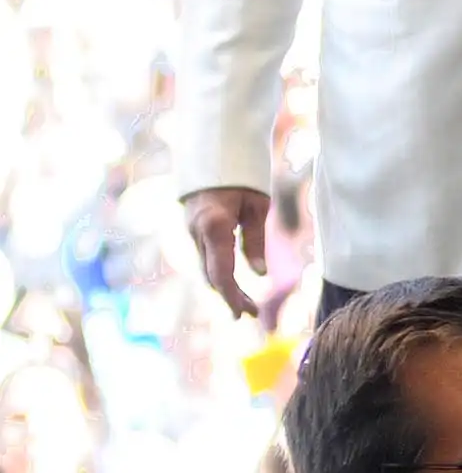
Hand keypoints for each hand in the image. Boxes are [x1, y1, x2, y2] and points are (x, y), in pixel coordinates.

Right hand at [184, 186, 271, 319]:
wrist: (211, 157)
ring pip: (207, 269)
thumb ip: (256, 240)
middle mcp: (196, 233)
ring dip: (225, 289)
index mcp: (214, 226)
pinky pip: (205, 260)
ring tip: (249, 305)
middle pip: (212, 275)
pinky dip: (219, 275)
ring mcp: (191, 234)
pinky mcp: (193, 233)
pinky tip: (234, 286)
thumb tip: (260, 274)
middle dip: (231, 297)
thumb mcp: (257, 206)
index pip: (221, 271)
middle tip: (252, 314)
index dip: (231, 296)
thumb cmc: (241, 179)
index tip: (243, 314)